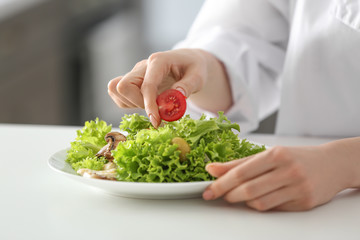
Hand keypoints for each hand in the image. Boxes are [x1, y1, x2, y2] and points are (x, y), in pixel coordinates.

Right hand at [107, 49, 231, 126]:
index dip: (149, 105)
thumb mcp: (199, 76)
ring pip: (116, 89)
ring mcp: (136, 73)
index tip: (156, 121)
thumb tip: (176, 97)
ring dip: (131, 103)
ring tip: (152, 106)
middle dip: (137, 103)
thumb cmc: (195, 68)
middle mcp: (143, 66)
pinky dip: (129, 104)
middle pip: (122, 86)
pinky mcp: (133, 81)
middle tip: (156, 110)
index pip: (146, 85)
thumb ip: (188, 86)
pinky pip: (119, 94)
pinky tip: (147, 105)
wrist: (189, 62)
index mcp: (158, 61)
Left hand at [203, 140, 359, 210]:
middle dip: (229, 195)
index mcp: (276, 154)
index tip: (208, 189)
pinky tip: (258, 199)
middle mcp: (288, 170)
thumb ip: (240, 163)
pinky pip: (274, 209)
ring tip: (239, 196)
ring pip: (259, 203)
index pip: (241, 172)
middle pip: (248, 189)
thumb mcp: (269, 154)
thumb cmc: (296, 157)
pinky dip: (260, 206)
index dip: (221, 183)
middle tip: (219, 195)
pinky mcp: (304, 202)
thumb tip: (212, 168)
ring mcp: (297, 187)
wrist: (332, 164)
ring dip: (243, 202)